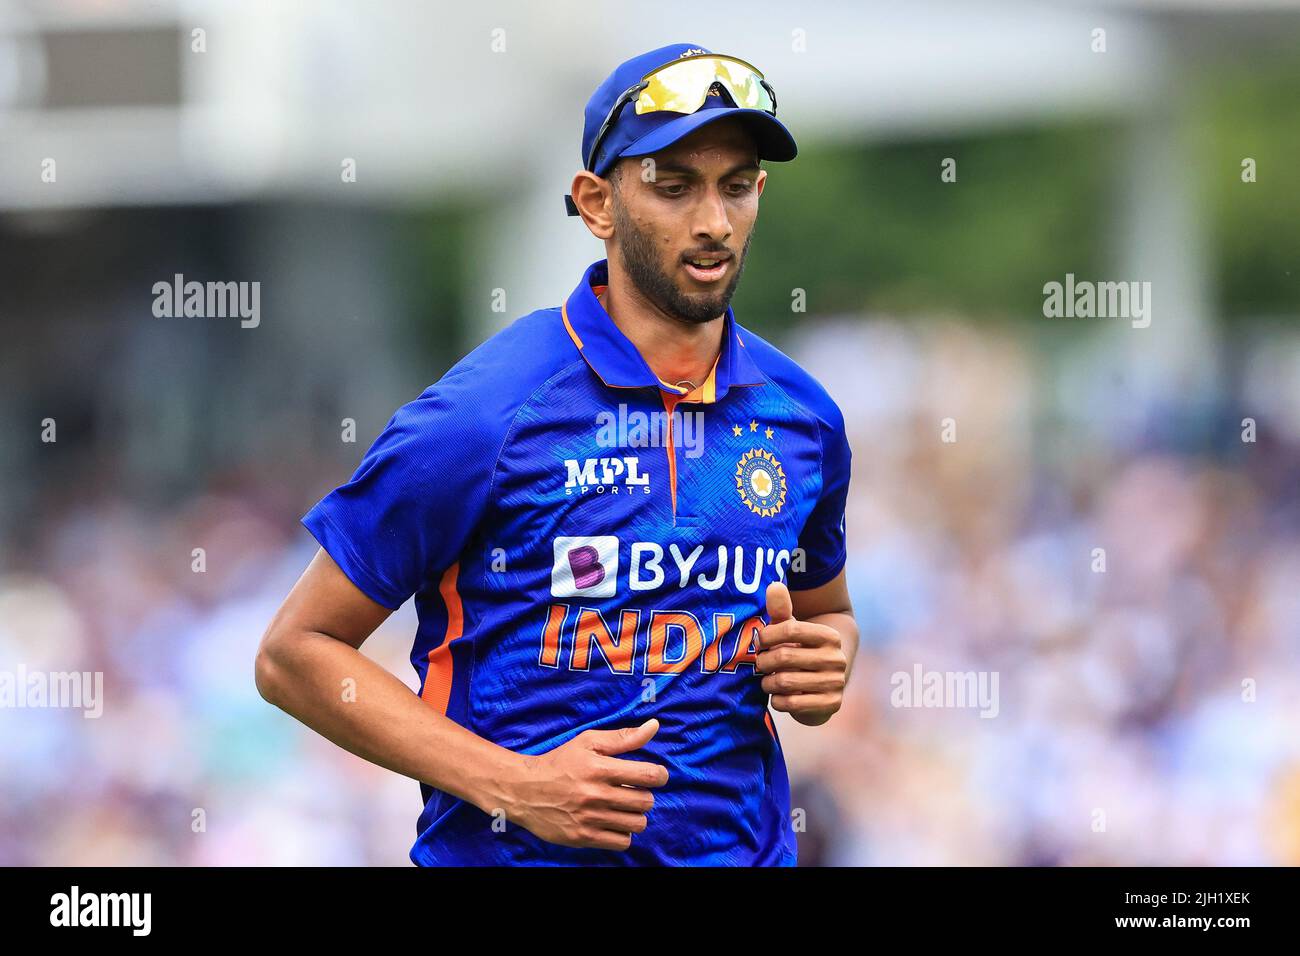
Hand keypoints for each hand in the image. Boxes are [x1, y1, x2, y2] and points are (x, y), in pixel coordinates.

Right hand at [502, 719, 668, 850]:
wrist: (524, 790)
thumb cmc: (560, 762)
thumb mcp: (588, 742)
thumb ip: (624, 737)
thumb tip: (655, 726)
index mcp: (599, 768)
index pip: (648, 775)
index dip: (659, 775)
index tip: (654, 775)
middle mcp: (596, 794)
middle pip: (646, 802)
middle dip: (645, 795)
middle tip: (632, 791)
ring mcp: (589, 818)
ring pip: (637, 824)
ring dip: (635, 815)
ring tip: (623, 807)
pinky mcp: (583, 837)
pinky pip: (622, 842)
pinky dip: (623, 833)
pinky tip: (613, 822)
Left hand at [756, 581, 847, 725]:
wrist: (823, 685)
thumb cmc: (800, 651)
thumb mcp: (791, 630)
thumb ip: (782, 609)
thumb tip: (774, 586)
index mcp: (829, 635)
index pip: (790, 629)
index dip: (767, 636)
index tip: (759, 642)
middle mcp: (836, 658)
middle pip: (784, 657)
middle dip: (764, 661)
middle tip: (760, 663)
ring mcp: (835, 682)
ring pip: (785, 682)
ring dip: (768, 682)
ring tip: (767, 679)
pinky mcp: (831, 704)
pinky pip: (792, 704)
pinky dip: (777, 700)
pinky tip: (777, 696)